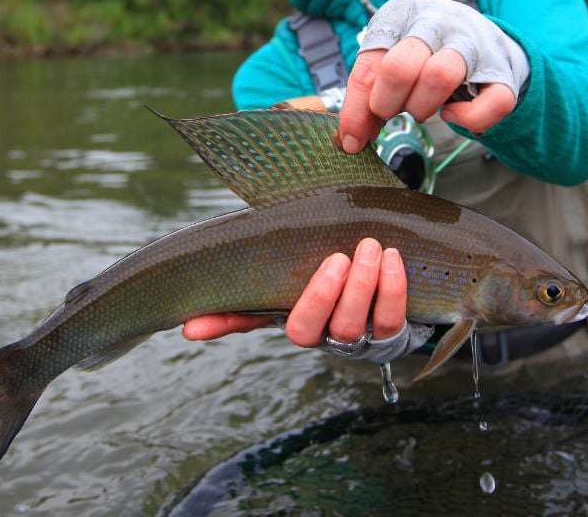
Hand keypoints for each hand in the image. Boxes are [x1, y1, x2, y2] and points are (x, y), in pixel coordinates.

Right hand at [180, 238, 406, 344]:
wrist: (396, 288)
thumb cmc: (342, 277)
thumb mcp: (305, 274)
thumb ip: (267, 280)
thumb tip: (193, 313)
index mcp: (291, 317)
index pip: (248, 323)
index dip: (222, 324)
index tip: (191, 325)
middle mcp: (319, 337)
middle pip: (311, 331)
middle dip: (322, 295)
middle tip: (338, 257)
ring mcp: (356, 339)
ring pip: (354, 325)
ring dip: (363, 287)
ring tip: (371, 247)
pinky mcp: (391, 334)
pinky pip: (392, 318)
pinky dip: (393, 288)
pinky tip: (392, 258)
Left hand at [337, 0, 528, 152]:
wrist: (482, 40)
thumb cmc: (424, 53)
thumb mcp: (390, 58)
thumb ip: (369, 92)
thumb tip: (351, 138)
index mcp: (401, 12)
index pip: (368, 64)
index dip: (357, 110)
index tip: (351, 140)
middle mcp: (437, 21)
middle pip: (400, 66)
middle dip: (387, 103)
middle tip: (391, 112)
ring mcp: (472, 43)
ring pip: (441, 76)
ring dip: (422, 106)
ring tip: (420, 109)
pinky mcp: (501, 70)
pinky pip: (490, 102)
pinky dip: (467, 119)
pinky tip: (451, 115)